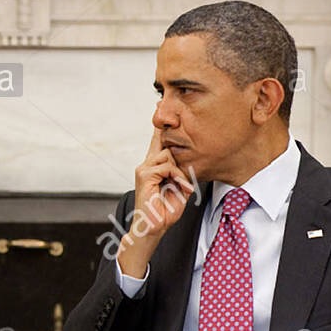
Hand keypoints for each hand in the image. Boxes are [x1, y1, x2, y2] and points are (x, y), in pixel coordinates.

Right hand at [119, 128, 196, 277]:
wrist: (154, 227)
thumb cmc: (167, 209)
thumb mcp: (180, 185)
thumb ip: (182, 169)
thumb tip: (186, 157)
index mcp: (154, 166)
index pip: (158, 140)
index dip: (161, 124)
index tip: (159, 103)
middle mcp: (146, 164)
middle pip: (162, 140)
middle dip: (170, 135)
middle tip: (170, 127)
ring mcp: (143, 169)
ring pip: (168, 154)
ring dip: (180, 170)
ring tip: (183, 185)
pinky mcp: (144, 175)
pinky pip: (166, 165)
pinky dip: (177, 176)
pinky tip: (181, 187)